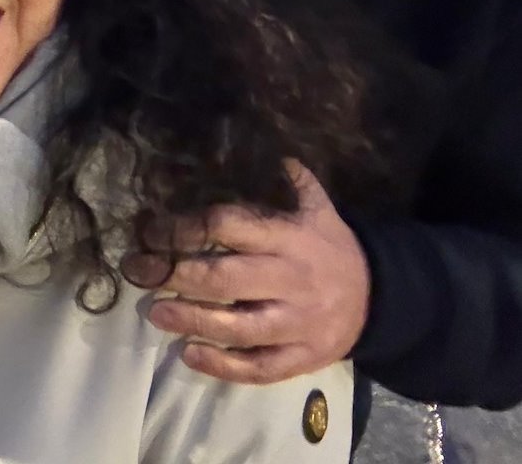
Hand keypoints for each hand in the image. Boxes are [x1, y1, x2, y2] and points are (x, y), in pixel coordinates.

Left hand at [121, 161, 369, 384]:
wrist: (382, 300)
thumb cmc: (333, 251)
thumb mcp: (322, 212)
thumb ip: (300, 186)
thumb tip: (282, 156)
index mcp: (289, 239)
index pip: (228, 227)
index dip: (185, 229)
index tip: (152, 234)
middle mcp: (291, 280)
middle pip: (226, 279)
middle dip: (178, 277)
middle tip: (141, 274)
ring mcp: (297, 323)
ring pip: (239, 327)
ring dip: (193, 321)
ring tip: (155, 313)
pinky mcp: (302, 358)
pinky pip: (259, 367)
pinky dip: (222, 366)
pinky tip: (189, 356)